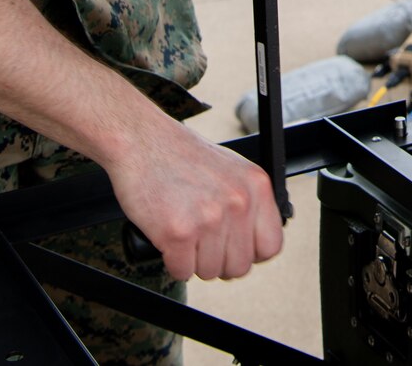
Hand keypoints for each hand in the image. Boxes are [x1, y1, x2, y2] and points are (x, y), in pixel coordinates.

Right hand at [106, 115, 283, 280]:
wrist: (140, 139)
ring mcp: (210, 218)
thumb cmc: (179, 154)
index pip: (271, 246)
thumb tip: (254, 239)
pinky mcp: (179, 232)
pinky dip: (172, 262)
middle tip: (201, 242)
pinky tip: (168, 238)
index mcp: (256, 186)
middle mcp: (239, 202)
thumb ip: (247, 202)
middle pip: (240, 266)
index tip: (233, 249)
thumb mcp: (231, 169)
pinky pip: (182, 271)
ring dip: (193, 261)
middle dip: (218, 261)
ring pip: (210, 272)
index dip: (250, 254)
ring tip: (183, 233)